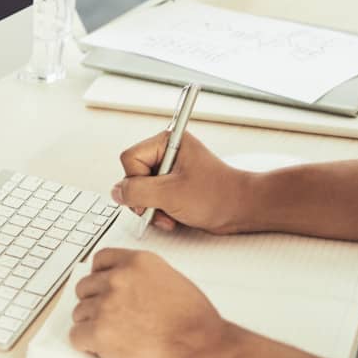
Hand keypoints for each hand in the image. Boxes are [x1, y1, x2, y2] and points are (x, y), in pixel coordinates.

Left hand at [69, 248, 231, 357]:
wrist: (199, 348)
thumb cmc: (194, 322)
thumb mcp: (172, 280)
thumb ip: (143, 278)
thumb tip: (128, 288)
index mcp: (137, 262)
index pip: (101, 259)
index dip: (99, 276)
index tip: (100, 286)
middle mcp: (118, 278)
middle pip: (85, 287)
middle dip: (94, 303)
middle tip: (110, 318)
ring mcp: (106, 304)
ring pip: (79, 313)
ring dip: (92, 325)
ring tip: (115, 337)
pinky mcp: (99, 332)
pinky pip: (76, 336)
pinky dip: (87, 345)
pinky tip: (104, 348)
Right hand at [111, 131, 254, 233]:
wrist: (241, 210)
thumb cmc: (217, 195)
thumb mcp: (170, 193)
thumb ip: (137, 192)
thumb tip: (117, 192)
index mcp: (168, 141)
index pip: (130, 158)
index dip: (136, 180)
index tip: (154, 192)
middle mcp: (167, 152)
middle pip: (133, 175)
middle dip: (145, 198)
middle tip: (161, 207)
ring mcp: (170, 170)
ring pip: (141, 190)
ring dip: (152, 208)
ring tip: (170, 214)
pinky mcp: (173, 185)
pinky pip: (152, 198)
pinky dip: (159, 211)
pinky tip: (174, 216)